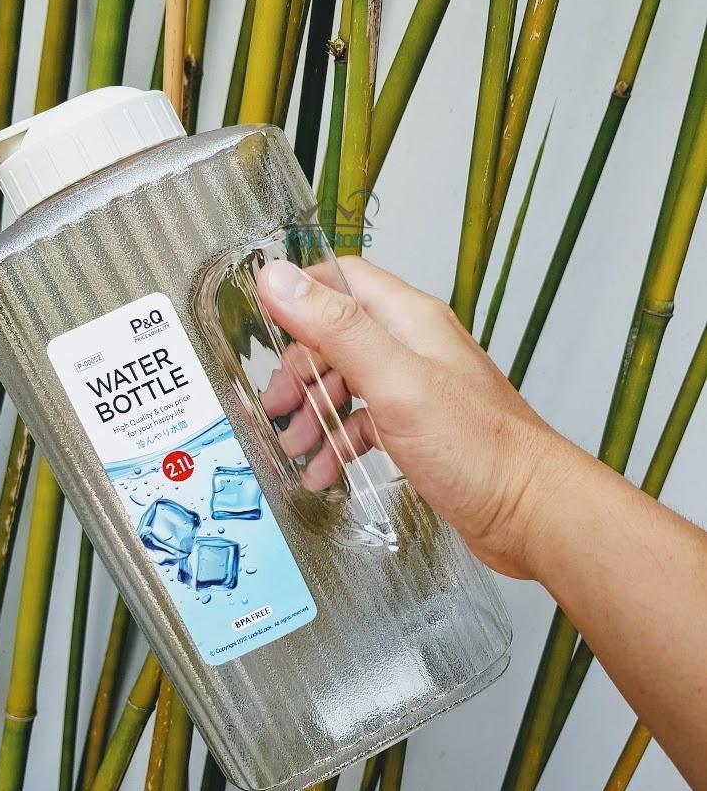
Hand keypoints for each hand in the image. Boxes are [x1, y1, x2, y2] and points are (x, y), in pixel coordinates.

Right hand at [255, 256, 576, 578]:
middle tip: (276, 408)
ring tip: (295, 448)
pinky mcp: (417, 428)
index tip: (260, 325)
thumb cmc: (475, 448)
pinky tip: (325, 472)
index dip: (298, 296)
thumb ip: (337, 329)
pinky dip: (340, 443)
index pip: (341, 281)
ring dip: (315, 413)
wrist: (529, 511)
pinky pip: (365, 424)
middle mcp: (411, 347)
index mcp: (407, 320)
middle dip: (299, 371)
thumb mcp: (395, 381)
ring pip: (347, 384)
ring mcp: (415, 388)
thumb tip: (278, 279)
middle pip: (336, 337)